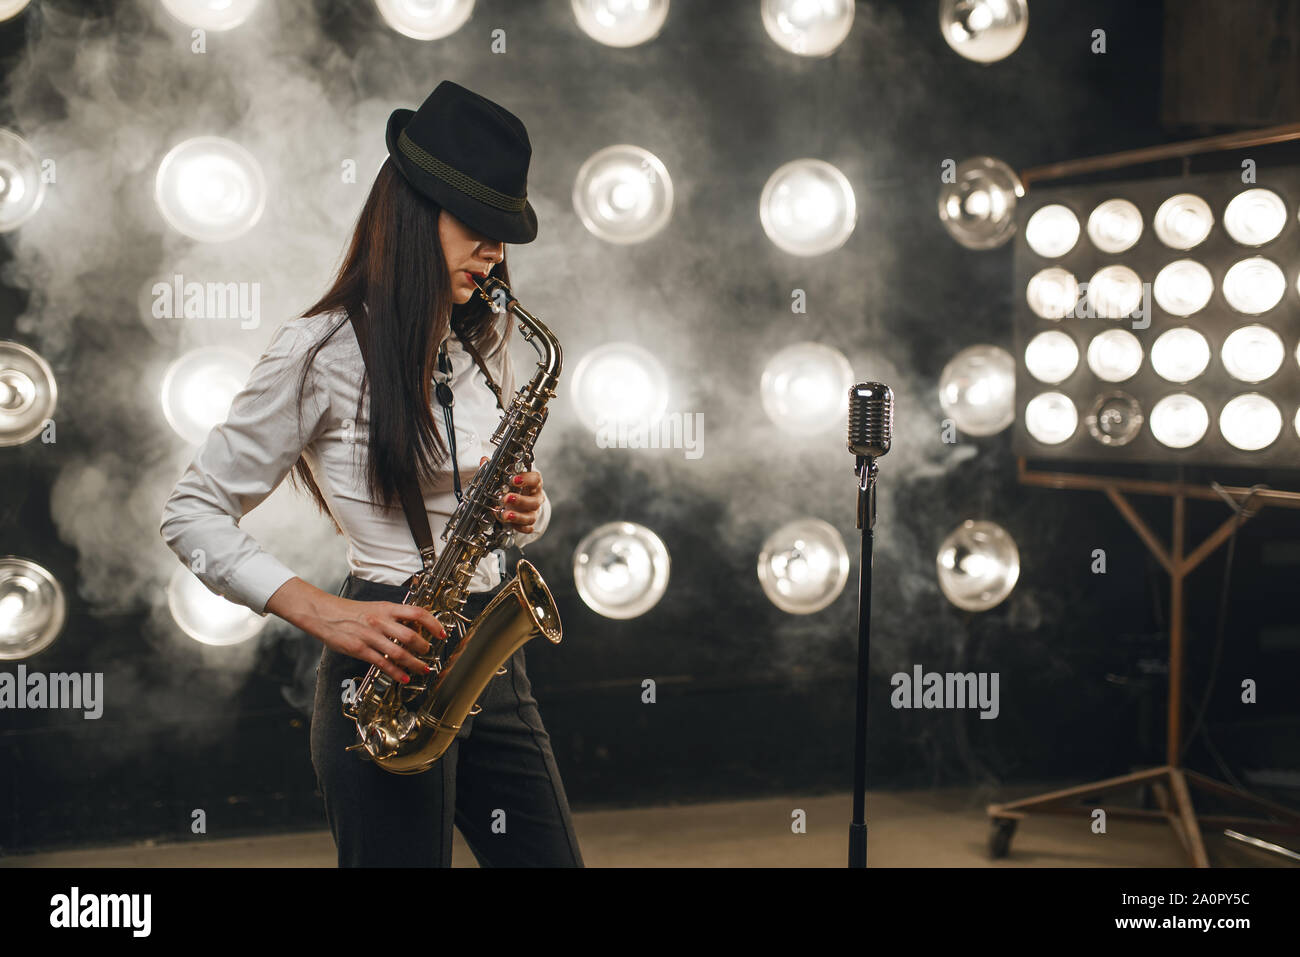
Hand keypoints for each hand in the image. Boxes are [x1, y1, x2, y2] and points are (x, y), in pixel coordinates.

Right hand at [268, 579, 447, 683]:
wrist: (324, 613)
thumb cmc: (350, 611)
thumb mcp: (375, 607)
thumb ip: (393, 616)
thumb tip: (414, 626)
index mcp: (386, 608)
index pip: (417, 613)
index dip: (433, 623)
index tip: (441, 633)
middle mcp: (380, 621)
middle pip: (411, 635)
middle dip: (425, 648)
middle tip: (430, 653)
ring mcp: (370, 636)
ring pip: (399, 652)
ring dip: (414, 663)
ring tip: (423, 669)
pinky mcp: (359, 649)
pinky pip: (382, 663)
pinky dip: (396, 672)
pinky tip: (404, 677)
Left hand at [477, 455, 543, 533]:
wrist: (523, 497)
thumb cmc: (516, 485)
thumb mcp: (508, 475)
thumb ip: (496, 468)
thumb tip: (484, 461)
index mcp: (533, 483)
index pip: (536, 479)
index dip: (526, 479)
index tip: (514, 479)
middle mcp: (536, 497)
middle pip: (534, 501)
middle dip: (520, 500)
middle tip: (506, 498)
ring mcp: (533, 511)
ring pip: (531, 516)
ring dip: (518, 517)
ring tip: (505, 515)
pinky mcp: (529, 522)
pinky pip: (528, 528)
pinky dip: (520, 527)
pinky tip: (511, 524)